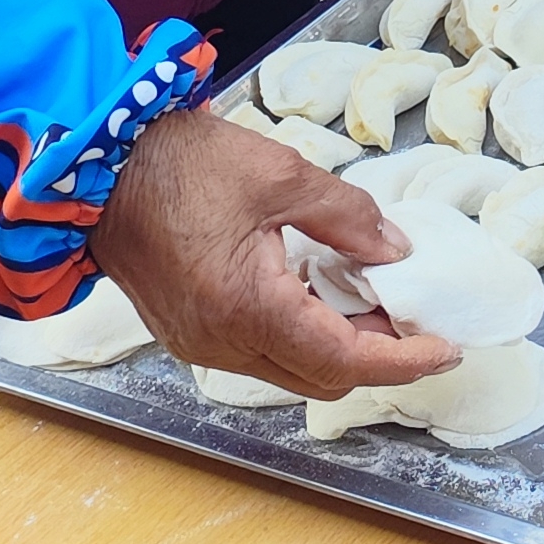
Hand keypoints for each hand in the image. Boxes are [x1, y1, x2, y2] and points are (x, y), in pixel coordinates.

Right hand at [90, 105, 463, 400]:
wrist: (98, 166)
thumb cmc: (180, 164)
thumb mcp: (282, 175)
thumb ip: (349, 218)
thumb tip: (395, 250)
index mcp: (248, 307)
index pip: (343, 359)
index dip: (402, 361)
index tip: (445, 352)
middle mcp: (221, 341)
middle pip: (319, 379)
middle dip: (377, 360)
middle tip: (418, 323)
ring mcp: (198, 343)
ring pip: (288, 372)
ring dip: (338, 350)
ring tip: (379, 309)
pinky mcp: (187, 333)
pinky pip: (258, 354)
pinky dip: (301, 338)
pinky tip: (325, 299)